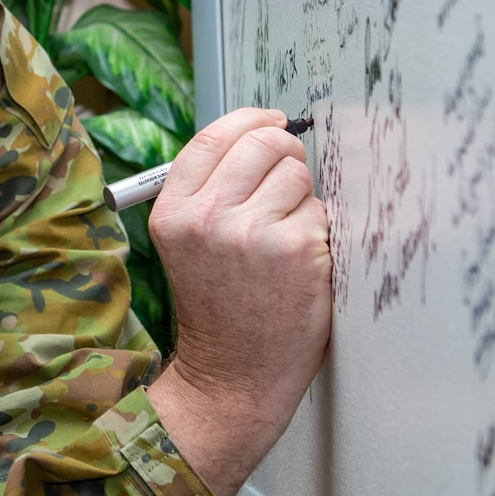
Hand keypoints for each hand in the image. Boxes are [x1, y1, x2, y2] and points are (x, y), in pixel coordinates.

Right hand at [144, 108, 332, 495]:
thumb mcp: (188, 242)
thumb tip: (265, 130)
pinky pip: (322, 212)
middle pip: (264, 142)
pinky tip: (300, 264)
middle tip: (286, 185)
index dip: (252, 121)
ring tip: (284, 241)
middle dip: (285, 155)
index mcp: (172, 210)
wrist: (234, 374)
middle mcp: (207, 216)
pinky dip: (319, 233)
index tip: (272, 121)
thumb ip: (211, 189)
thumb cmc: (220, 306)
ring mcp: (252, 232)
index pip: (215, 136)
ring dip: (302, 200)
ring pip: (298, 174)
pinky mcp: (296, 249)